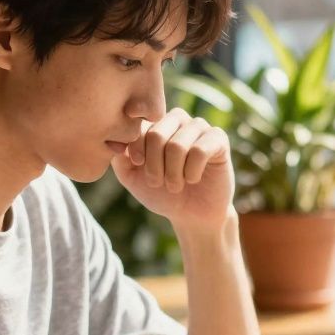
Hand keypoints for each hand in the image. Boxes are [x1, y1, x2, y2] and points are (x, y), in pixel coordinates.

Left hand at [111, 108, 234, 233]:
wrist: (192, 214)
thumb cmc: (162, 193)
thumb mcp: (132, 177)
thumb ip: (119, 158)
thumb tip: (116, 141)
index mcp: (156, 123)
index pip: (139, 126)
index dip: (136, 150)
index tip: (137, 165)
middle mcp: (178, 120)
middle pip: (157, 135)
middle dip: (154, 167)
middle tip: (159, 182)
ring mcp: (199, 127)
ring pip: (177, 146)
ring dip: (173, 174)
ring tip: (177, 185)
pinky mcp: (218, 139)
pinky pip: (200, 150)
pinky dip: (192, 172)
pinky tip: (193, 178)